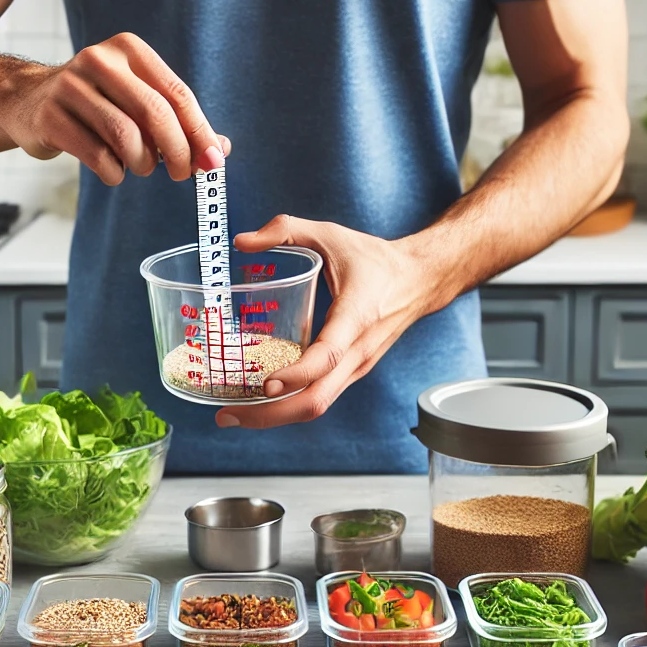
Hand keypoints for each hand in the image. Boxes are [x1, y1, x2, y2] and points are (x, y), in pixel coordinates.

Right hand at [0, 32, 229, 184]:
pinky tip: (112, 169)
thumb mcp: (138, 102)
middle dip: (177, 152)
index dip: (199, 132)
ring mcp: (71, 87)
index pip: (177, 94)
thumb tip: (218, 152)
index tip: (212, 163)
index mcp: (129, 51)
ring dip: (142, 164)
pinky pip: (100, 157)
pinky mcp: (50, 117)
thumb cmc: (97, 105)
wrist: (27, 100)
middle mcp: (99, 60)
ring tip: (139, 166)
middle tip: (181, 174)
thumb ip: (179, 123)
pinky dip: (115, 173)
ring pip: (127, 137)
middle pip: (155, 113)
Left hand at [216, 215, 435, 429]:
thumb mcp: (330, 234)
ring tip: (234, 415)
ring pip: (317, 406)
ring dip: (275, 416)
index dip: (295, 374)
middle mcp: (357, 351)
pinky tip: (260, 402)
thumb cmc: (375, 259)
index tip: (265, 383)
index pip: (326, 356)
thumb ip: (286, 229)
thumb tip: (242, 241)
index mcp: (355, 317)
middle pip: (316, 400)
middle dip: (269, 414)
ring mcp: (356, 368)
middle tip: (226, 416)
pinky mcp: (351, 373)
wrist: (420, 280)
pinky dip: (288, 406)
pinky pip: (320, 397)